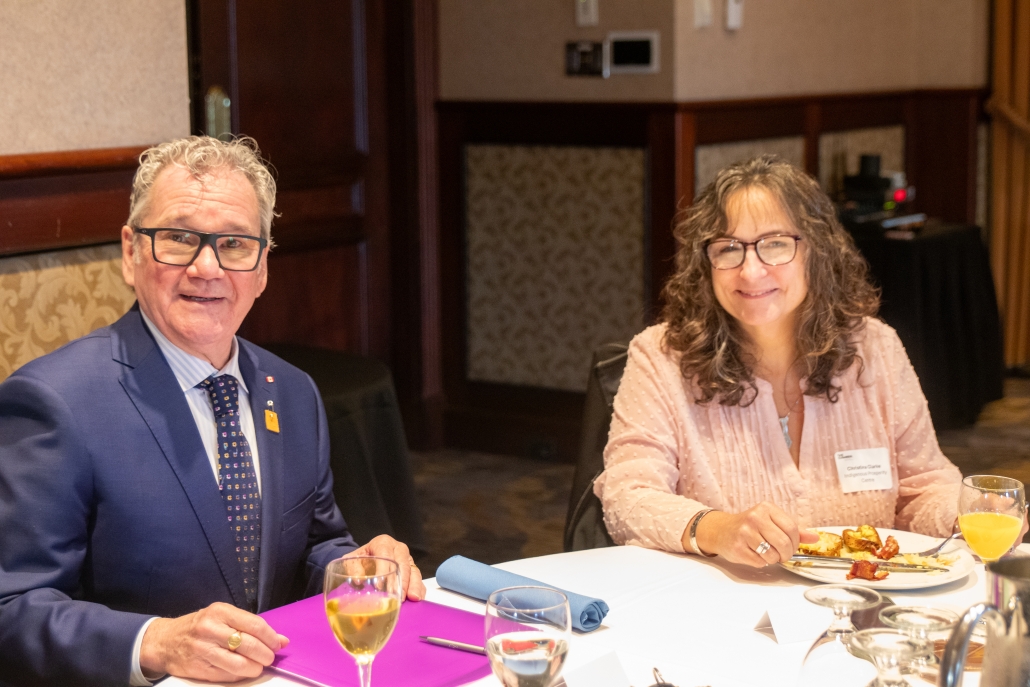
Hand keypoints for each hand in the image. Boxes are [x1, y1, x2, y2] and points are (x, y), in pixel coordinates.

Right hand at [139, 602, 287, 681]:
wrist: (165, 641)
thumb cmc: (200, 626)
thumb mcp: (223, 617)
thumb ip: (250, 626)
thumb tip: (281, 640)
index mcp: (220, 611)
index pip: (254, 625)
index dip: (271, 637)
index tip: (278, 644)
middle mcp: (210, 629)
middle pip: (249, 645)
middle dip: (265, 654)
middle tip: (269, 658)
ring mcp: (203, 650)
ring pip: (239, 664)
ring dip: (254, 668)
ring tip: (258, 666)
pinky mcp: (198, 668)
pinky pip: (226, 675)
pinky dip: (240, 675)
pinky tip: (243, 671)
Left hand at [346, 534, 425, 600]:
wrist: (368, 560)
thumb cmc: (361, 560)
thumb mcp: (352, 560)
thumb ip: (353, 568)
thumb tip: (358, 581)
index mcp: (383, 543)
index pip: (385, 553)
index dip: (383, 569)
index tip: (379, 586)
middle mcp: (399, 549)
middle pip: (403, 563)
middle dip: (401, 581)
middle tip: (397, 597)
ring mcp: (408, 560)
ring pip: (414, 571)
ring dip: (413, 586)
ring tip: (412, 598)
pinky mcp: (413, 571)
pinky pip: (419, 580)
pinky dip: (419, 590)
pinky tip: (416, 599)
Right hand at [692, 502, 818, 566]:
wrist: (721, 531)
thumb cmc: (749, 526)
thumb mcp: (771, 522)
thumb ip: (793, 530)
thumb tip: (815, 537)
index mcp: (766, 508)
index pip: (792, 528)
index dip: (795, 542)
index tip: (791, 546)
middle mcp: (755, 518)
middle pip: (784, 543)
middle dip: (786, 554)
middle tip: (781, 554)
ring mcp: (745, 532)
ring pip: (772, 555)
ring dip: (773, 559)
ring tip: (765, 553)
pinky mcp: (738, 547)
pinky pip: (759, 562)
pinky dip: (760, 562)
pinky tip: (754, 554)